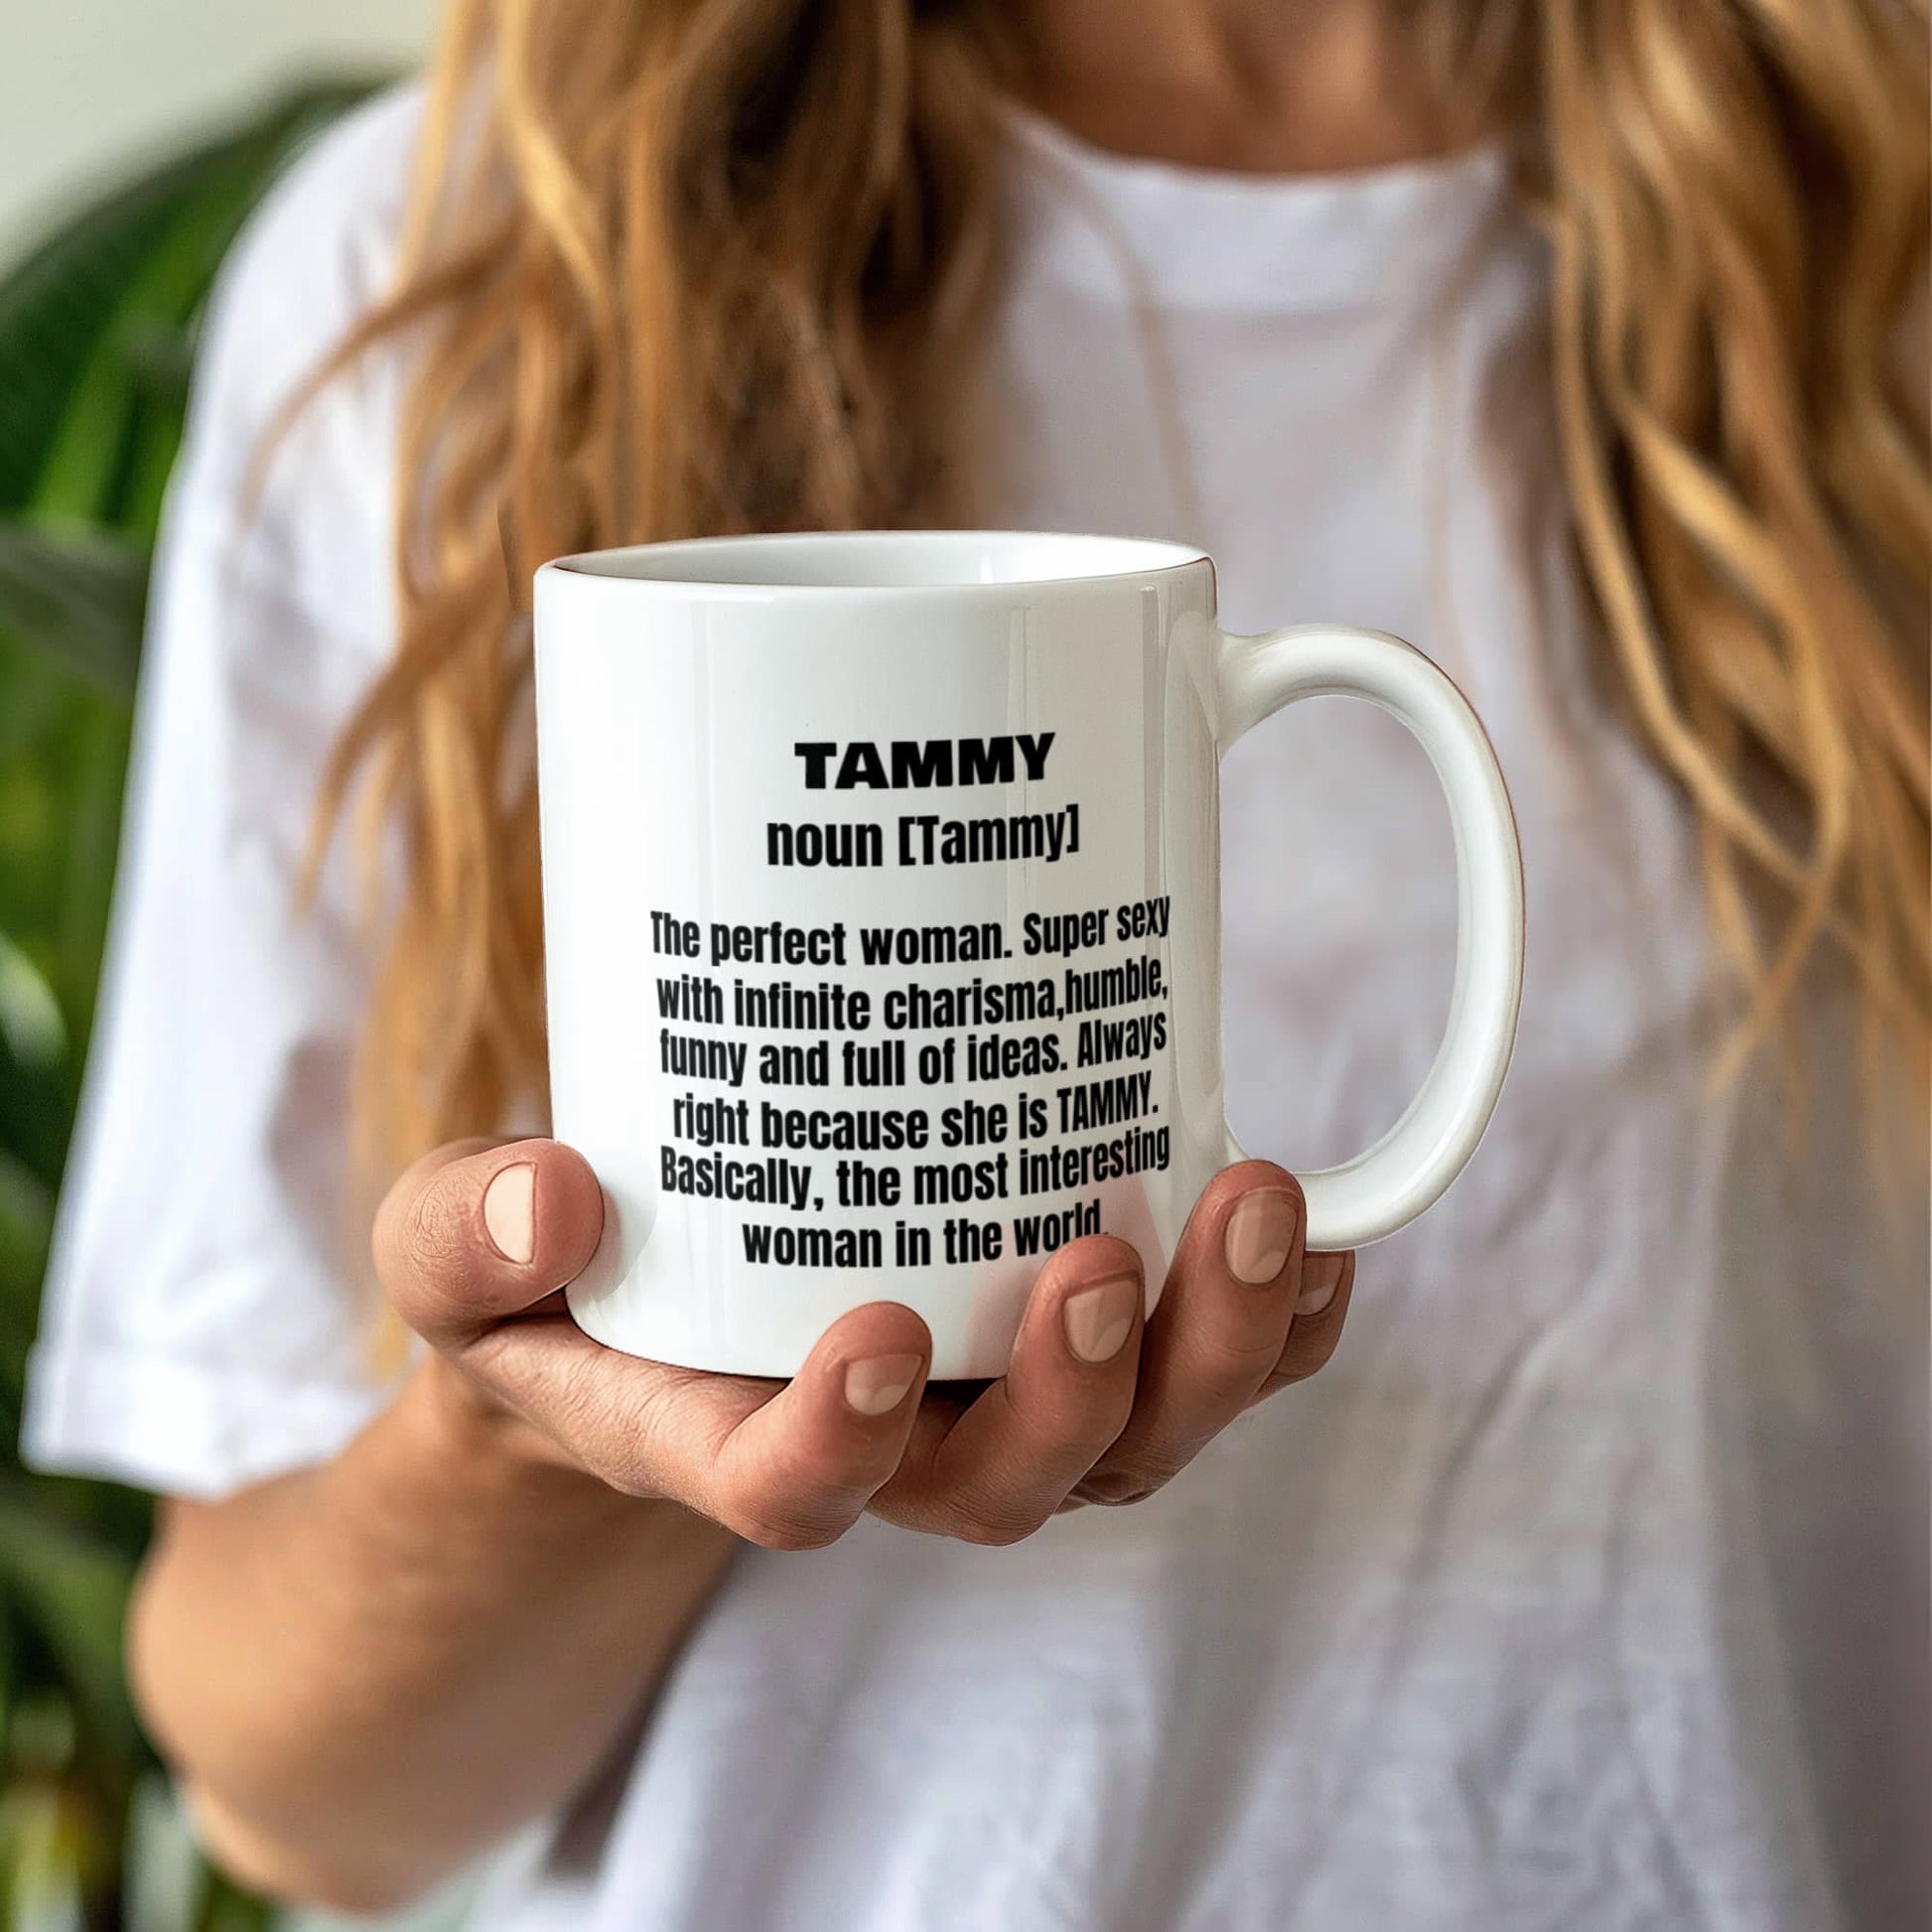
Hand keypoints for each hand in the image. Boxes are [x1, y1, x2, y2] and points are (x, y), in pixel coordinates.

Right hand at [376, 1140, 1353, 1547]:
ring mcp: (984, 1402)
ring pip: (1127, 1443)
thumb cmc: (553, 1285)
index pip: (788, 1496)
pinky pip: (1191, 1377)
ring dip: (1210, 1352)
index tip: (878, 1334)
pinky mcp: (1056, 1341)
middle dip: (1079, 1397)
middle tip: (1104, 1259)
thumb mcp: (459, 1251)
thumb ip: (463, 1232)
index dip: (841, 1450)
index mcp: (719, 1436)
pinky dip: (1274, 1333)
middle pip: (1008, 1489)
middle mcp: (878, 1446)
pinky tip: (1322, 1247)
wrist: (643, 1302)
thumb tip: (550, 1192)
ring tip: (1261, 1213)